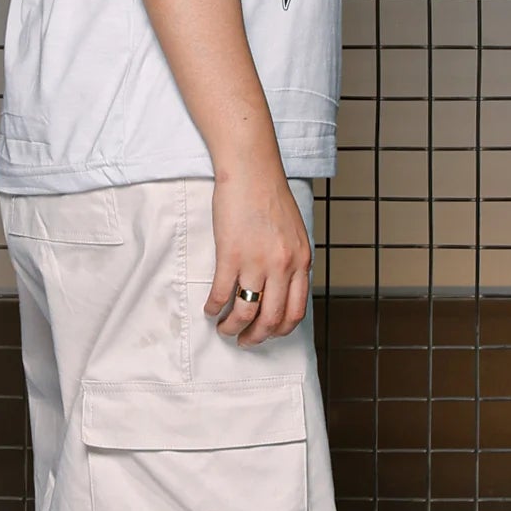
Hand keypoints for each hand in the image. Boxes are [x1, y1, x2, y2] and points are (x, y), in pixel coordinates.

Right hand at [204, 165, 311, 345]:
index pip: (295, 312)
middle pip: (271, 318)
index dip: (279, 330)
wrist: (252, 170)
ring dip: (232, 326)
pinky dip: (214, 307)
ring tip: (224, 328)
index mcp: (301, 262)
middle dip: (256, 336)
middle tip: (244, 340)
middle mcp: (282, 266)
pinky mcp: (231, 254)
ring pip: (246, 311)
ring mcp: (257, 261)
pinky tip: (210, 309)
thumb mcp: (294, 233)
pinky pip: (221, 292)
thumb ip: (292, 261)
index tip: (267, 333)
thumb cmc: (271, 197)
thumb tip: (283, 288)